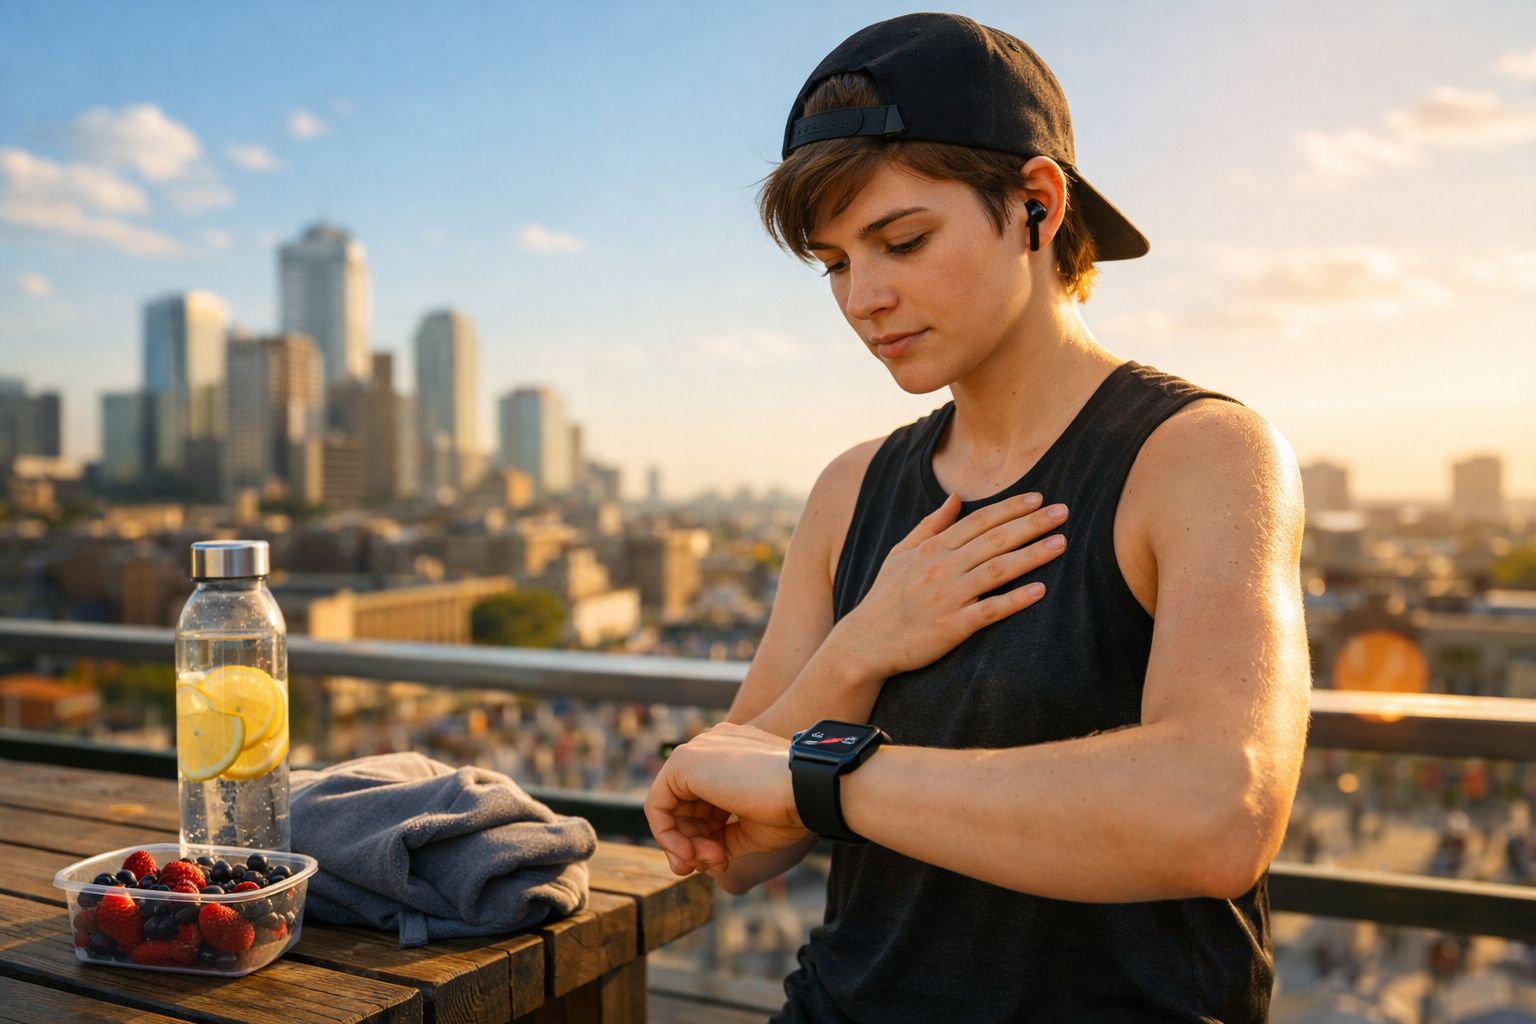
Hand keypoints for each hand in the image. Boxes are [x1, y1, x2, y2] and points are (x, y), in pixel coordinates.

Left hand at [644, 721, 807, 874]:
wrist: (806, 789)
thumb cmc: (791, 808)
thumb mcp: (751, 829)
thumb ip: (722, 838)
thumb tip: (700, 858)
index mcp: (732, 756)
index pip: (703, 802)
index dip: (704, 838)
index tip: (720, 861)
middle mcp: (711, 748)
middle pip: (683, 806)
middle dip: (691, 844)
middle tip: (711, 866)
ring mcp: (697, 752)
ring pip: (669, 808)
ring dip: (684, 845)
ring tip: (711, 860)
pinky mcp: (684, 762)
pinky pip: (657, 806)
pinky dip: (668, 837)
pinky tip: (690, 853)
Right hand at [839, 491, 1068, 678]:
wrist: (866, 642)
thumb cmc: (885, 597)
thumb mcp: (900, 553)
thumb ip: (929, 524)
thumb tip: (955, 496)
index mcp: (932, 548)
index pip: (978, 521)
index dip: (1010, 508)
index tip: (1039, 499)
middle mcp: (942, 568)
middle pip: (994, 540)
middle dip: (1031, 524)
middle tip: (1063, 512)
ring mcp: (948, 597)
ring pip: (997, 570)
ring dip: (1032, 555)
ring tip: (1061, 543)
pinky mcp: (952, 627)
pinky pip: (990, 611)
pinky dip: (1015, 600)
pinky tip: (1040, 591)